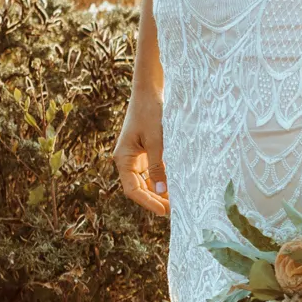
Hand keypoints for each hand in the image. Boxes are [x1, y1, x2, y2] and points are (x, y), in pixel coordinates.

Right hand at [114, 89, 168, 216]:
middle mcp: (127, 161)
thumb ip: (158, 165)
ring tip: (178, 201)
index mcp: (123, 158)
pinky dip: (163, 180)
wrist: (150, 90)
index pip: (132, 189)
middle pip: (139, 189)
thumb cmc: (150, 111)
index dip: (147, 202)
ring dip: (160, 192)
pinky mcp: (147, 153)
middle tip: (175, 210)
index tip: (164, 211)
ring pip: (147, 183)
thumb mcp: (156, 139)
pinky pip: (153, 173)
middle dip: (155, 200)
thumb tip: (160, 191)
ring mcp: (137, 158)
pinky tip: (177, 186)